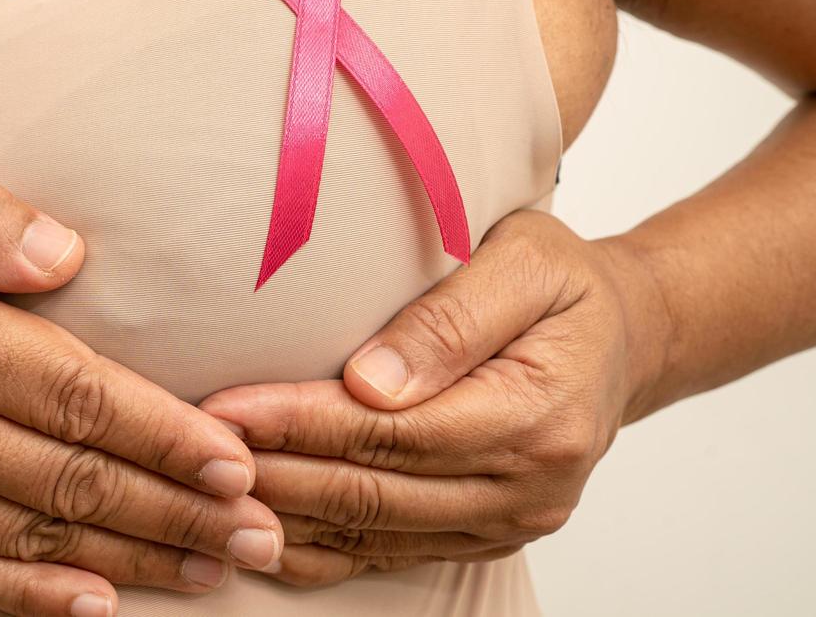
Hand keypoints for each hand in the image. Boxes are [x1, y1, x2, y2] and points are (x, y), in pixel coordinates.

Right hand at [0, 138, 283, 615]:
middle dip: (181, 510)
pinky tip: (89, 612)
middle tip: (263, 536)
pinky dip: (30, 599)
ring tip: (210, 575)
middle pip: (75, 479)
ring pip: (33, 536)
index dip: (169, 434)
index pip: (80, 396)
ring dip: (131, 559)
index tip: (239, 461)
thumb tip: (66, 254)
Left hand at [199, 210, 663, 585]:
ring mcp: (506, 520)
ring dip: (287, 515)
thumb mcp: (526, 263)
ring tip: (205, 489)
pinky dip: (322, 548)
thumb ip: (452, 319)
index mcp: (538, 414)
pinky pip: (391, 552)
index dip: (304, 423)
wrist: (624, 336)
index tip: (227, 407)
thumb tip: (370, 381)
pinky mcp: (482, 533)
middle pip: (376, 491)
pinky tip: (263, 531)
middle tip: (190, 447)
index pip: (396, 431)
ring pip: (374, 533)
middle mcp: (527, 486)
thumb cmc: (566, 285)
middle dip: (276, 471)